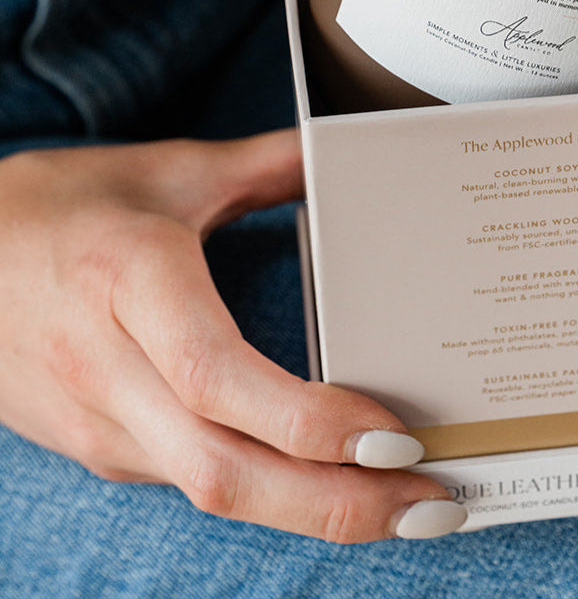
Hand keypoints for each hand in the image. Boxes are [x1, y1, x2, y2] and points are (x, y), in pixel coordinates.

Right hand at [0, 131, 462, 541]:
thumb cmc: (60, 205)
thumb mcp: (168, 170)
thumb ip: (266, 162)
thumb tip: (345, 148)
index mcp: (129, 283)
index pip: (217, 379)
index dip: (308, 422)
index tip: (394, 437)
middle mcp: (108, 368)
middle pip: (223, 469)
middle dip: (336, 503)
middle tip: (435, 503)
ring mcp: (98, 421)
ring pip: (211, 491)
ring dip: (313, 510)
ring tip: (405, 506)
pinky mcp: (99, 446)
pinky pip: (195, 481)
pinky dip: (271, 493)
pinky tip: (329, 482)